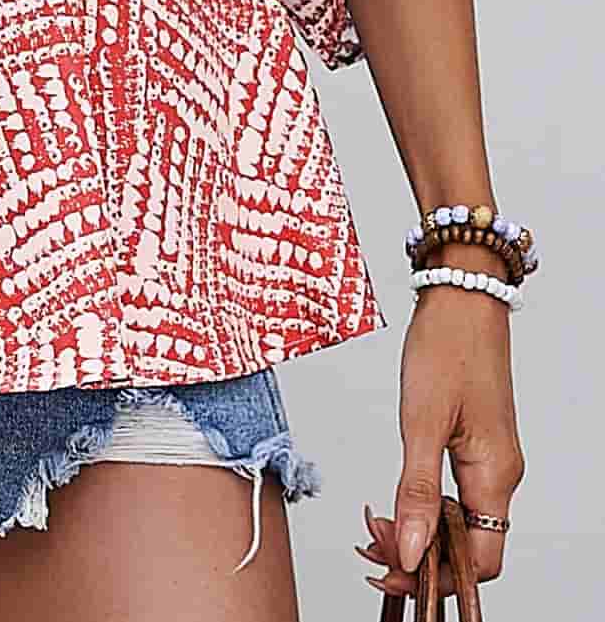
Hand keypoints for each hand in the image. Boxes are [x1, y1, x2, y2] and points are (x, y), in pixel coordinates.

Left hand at [357, 260, 523, 601]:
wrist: (460, 296)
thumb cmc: (445, 346)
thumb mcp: (420, 421)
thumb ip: (417, 491)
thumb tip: (413, 553)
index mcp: (494, 474)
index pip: (479, 560)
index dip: (435, 575)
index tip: (390, 568)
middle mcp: (500, 473)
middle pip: (469, 547)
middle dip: (421, 555)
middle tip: (372, 542)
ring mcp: (490, 459)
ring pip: (461, 521)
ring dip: (421, 530)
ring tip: (377, 523)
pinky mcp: (476, 442)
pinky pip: (457, 493)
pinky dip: (427, 504)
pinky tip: (399, 498)